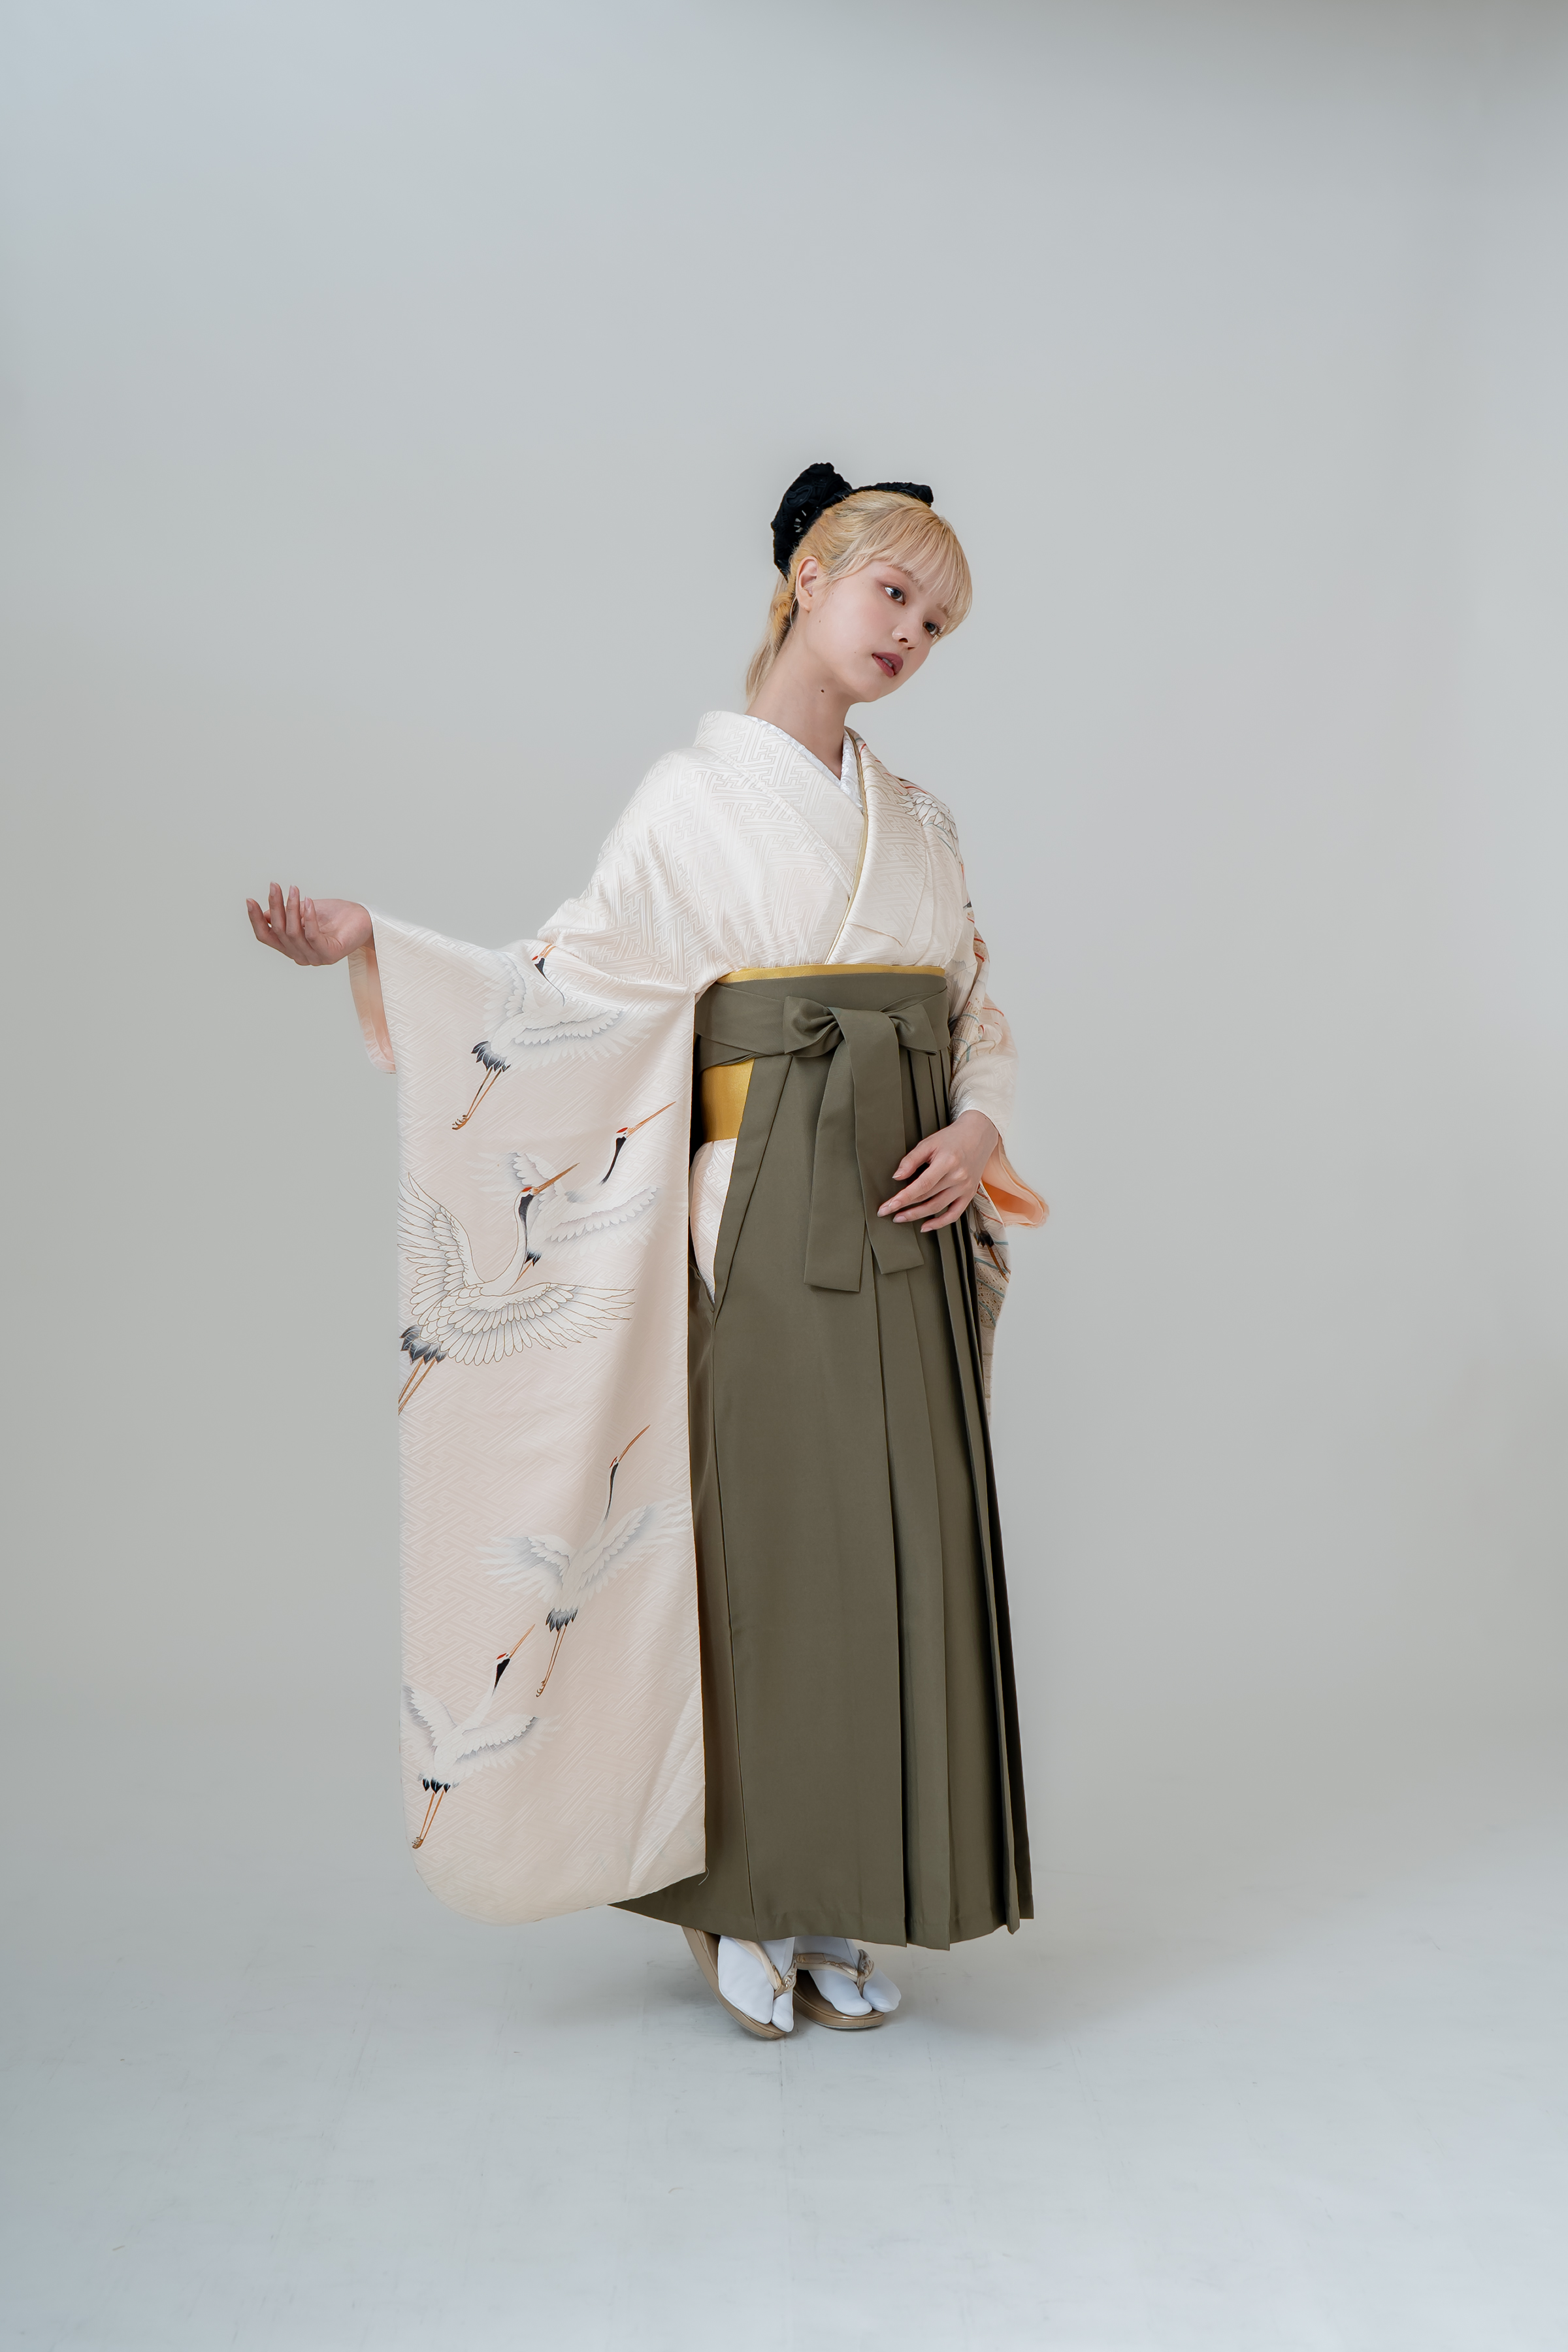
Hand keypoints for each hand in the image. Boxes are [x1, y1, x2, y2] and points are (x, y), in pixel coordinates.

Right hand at [246, 884, 371, 966]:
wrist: (364, 920)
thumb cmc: (336, 916)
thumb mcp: (304, 912)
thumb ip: (285, 915)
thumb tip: (264, 914)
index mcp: (292, 948)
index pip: (266, 936)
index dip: (255, 919)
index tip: (249, 899)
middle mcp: (301, 956)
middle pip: (279, 931)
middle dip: (274, 906)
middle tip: (275, 885)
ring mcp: (315, 958)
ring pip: (293, 932)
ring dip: (290, 908)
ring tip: (293, 889)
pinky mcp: (330, 954)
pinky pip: (312, 934)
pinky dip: (308, 916)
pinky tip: (308, 901)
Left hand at [878, 1109, 998, 1233]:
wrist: (978, 1135)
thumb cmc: (952, 1138)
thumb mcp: (929, 1143)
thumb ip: (911, 1160)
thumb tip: (897, 1176)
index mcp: (947, 1162)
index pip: (921, 1186)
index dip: (903, 1198)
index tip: (888, 1206)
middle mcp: (958, 1177)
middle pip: (927, 1198)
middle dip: (905, 1207)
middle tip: (888, 1212)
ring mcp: (965, 1187)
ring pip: (938, 1207)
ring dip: (917, 1216)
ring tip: (901, 1217)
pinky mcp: (969, 1194)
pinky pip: (955, 1214)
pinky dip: (940, 1223)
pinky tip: (926, 1225)